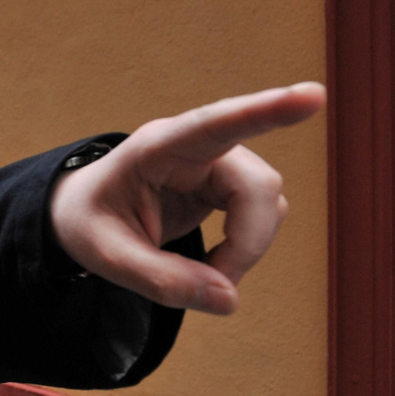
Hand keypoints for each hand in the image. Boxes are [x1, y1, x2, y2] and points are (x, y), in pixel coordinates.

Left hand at [48, 83, 325, 314]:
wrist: (82, 213)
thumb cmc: (88, 223)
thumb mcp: (106, 257)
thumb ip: (161, 281)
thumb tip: (228, 299)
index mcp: (156, 148)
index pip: (214, 125)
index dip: (264, 112)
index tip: (311, 97)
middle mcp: (194, 146)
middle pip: (258, 186)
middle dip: (247, 243)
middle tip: (214, 285)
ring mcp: (216, 162)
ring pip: (268, 201)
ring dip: (247, 246)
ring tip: (204, 274)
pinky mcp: (227, 183)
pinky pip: (262, 213)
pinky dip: (246, 246)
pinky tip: (215, 261)